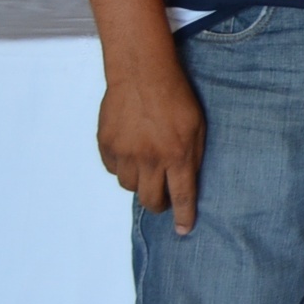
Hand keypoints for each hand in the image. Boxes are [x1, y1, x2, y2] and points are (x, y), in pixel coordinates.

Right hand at [97, 50, 205, 234]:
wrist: (142, 73)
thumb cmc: (177, 97)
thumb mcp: (197, 126)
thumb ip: (192, 155)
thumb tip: (187, 182)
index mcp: (178, 154)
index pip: (181, 195)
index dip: (183, 216)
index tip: (183, 231)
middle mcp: (150, 159)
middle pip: (150, 199)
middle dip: (158, 204)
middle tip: (162, 199)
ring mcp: (125, 153)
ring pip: (130, 186)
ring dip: (139, 182)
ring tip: (146, 164)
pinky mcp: (106, 145)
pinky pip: (114, 169)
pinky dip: (122, 166)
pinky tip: (130, 150)